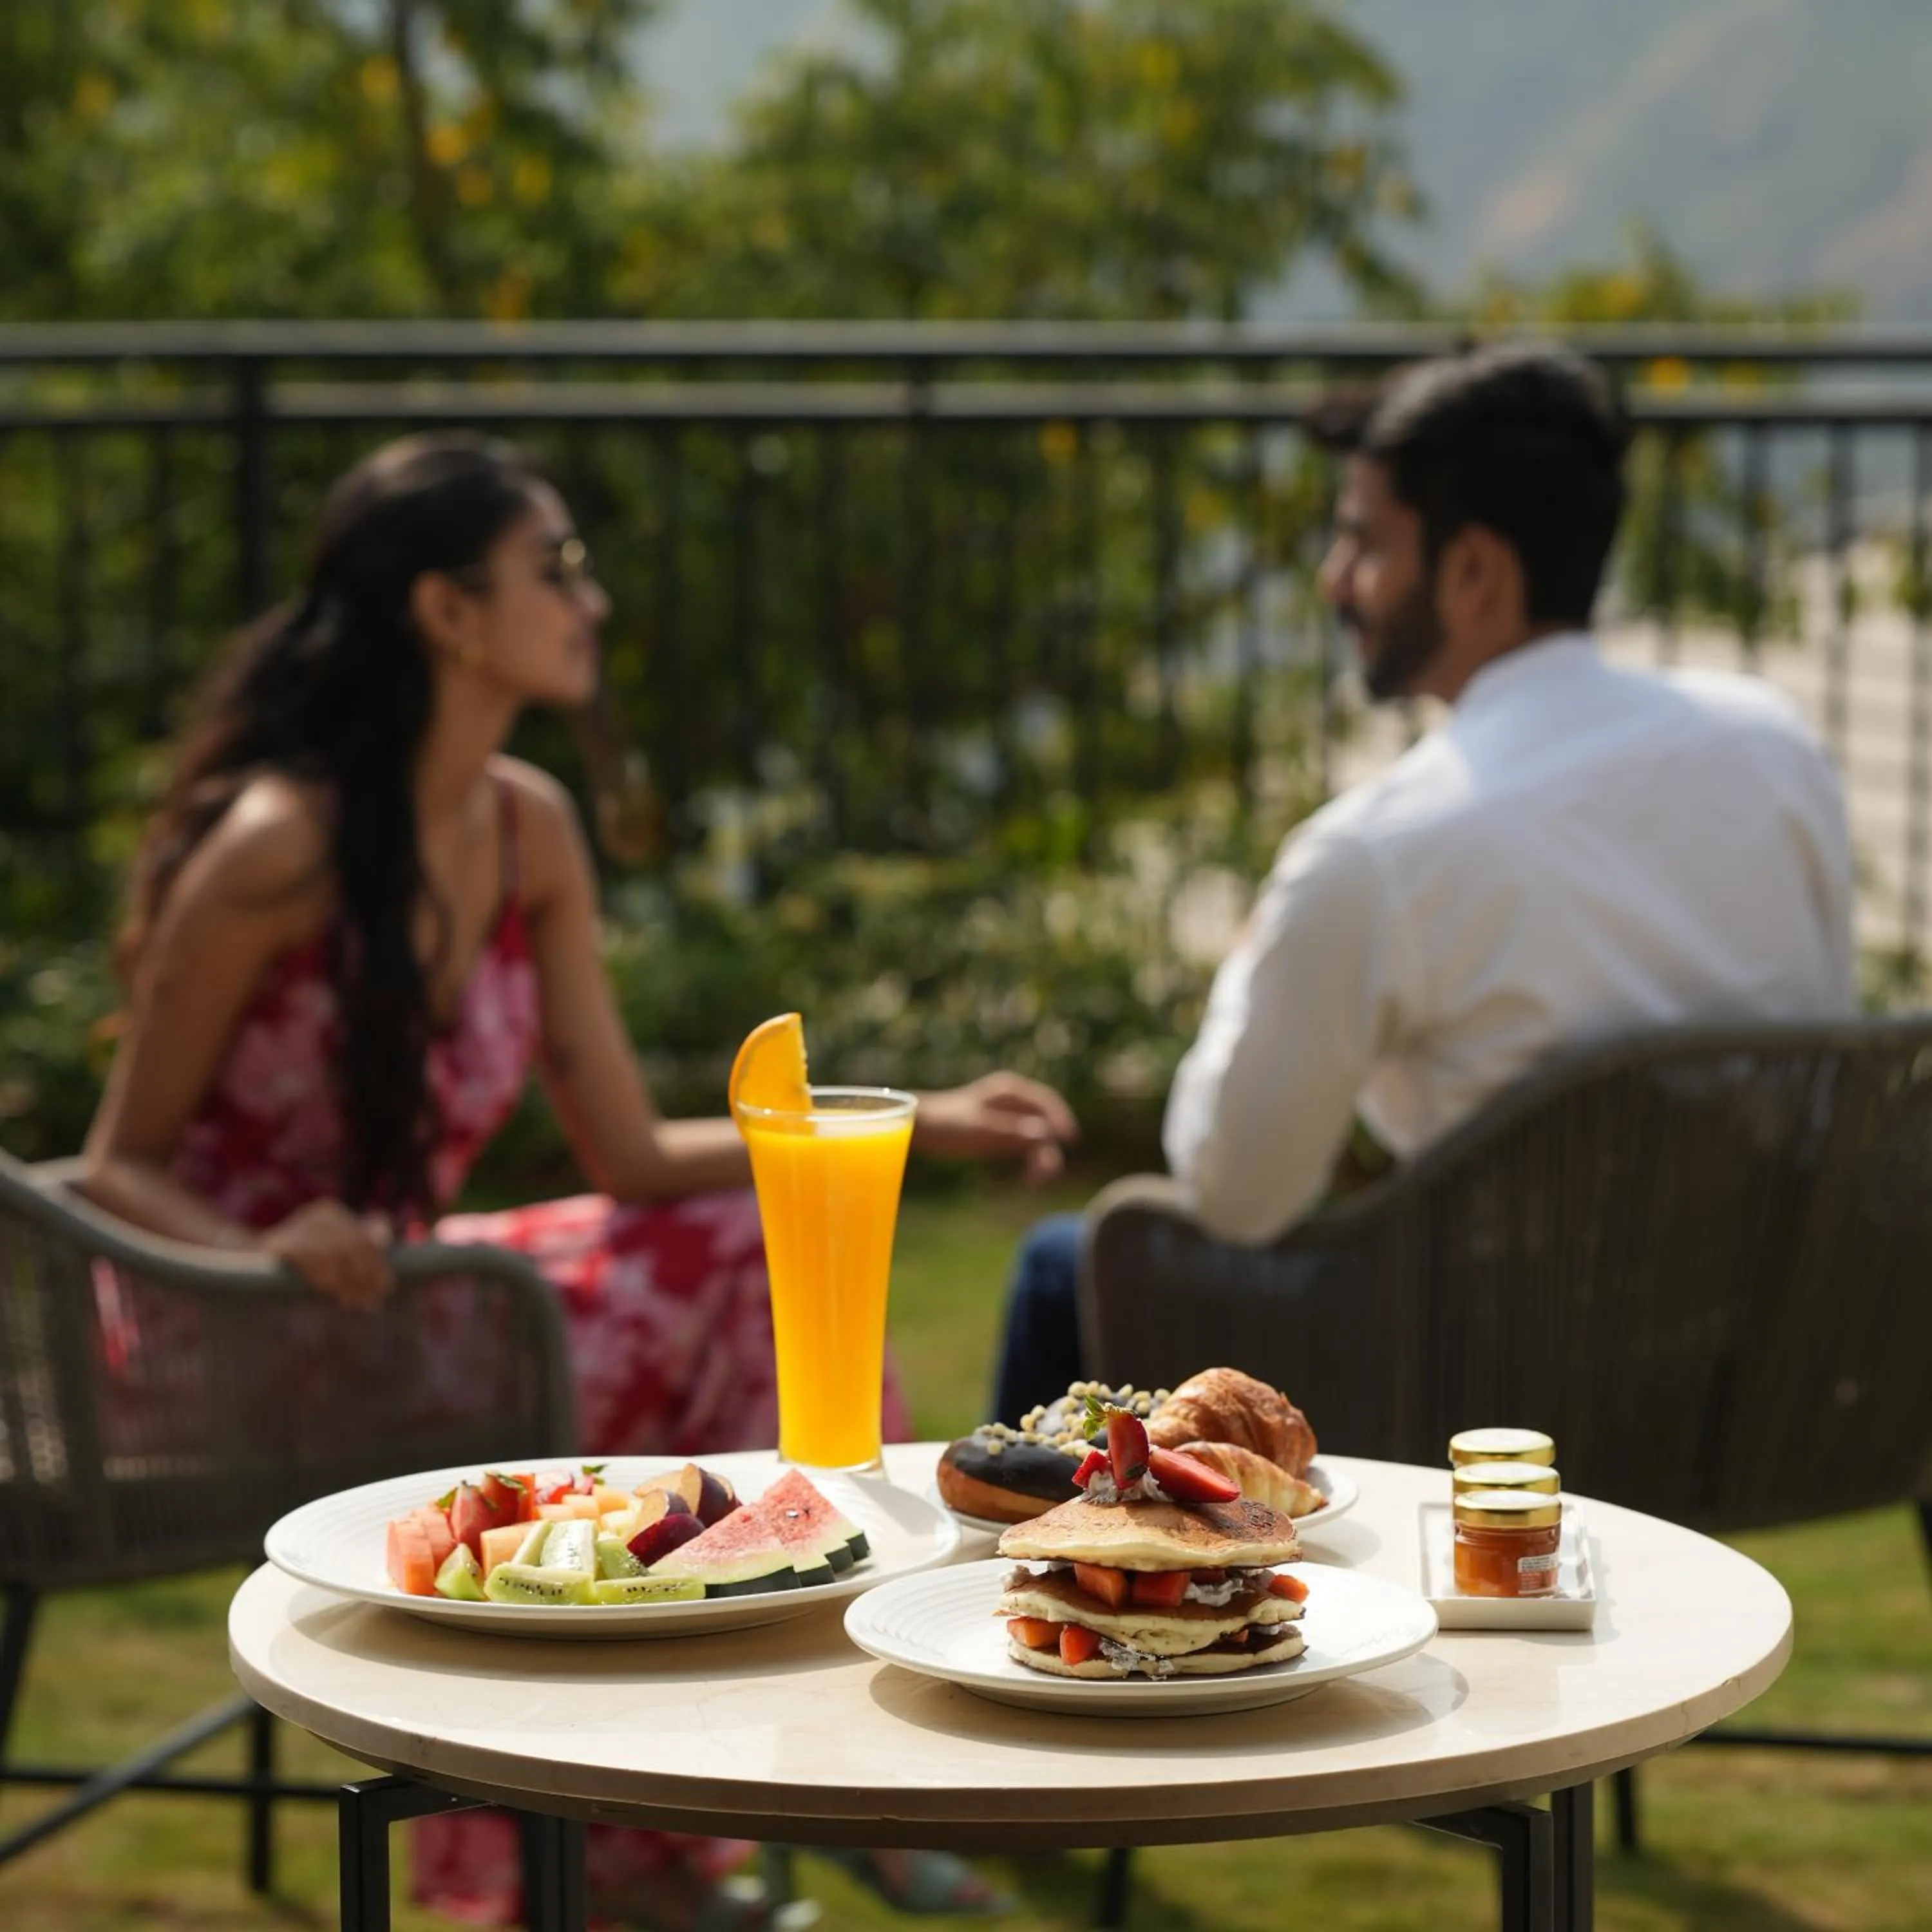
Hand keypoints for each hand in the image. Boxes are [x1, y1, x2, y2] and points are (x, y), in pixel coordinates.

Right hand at [262, 1199, 394, 1309]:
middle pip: (352, 1245)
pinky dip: (318, 1274)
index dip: (379, 1264)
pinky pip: (306, 1257)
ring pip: (332, 1252)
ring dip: (344, 1280)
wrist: (248, 1259)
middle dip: (364, 1277)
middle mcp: (321, 1212)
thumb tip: (385, 1241)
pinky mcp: (278, 1242)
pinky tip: (325, 1288)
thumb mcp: (335, 1256)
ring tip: (349, 1302)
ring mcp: (299, 1224)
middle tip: (370, 1303)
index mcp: (336, 1213)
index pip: (367, 1237)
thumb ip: (361, 1251)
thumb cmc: (304, 1262)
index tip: (387, 1288)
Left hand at [912, 1072, 1077, 1184]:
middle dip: (1048, 1148)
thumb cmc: (948, 1124)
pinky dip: (1028, 1158)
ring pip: (1035, 1135)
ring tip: (1033, 1180)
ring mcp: (1006, 1115)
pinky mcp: (999, 1131)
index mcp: (1010, 1091)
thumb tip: (1044, 1134)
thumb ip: (1012, 1132)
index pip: (1047, 1102)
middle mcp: (1012, 1100)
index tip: (1070, 1142)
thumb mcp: (981, 1130)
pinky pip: (1023, 1143)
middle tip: (1045, 1175)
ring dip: (1039, 1156)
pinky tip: (1026, 1176)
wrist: (920, 1127)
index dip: (1061, 1121)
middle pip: (1043, 1122)